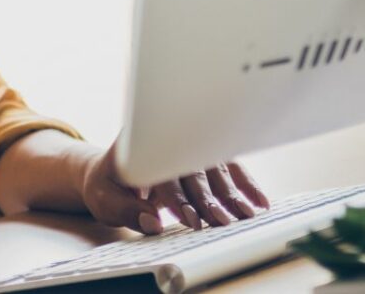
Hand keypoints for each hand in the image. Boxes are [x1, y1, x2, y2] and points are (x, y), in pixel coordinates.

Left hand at [76, 141, 268, 234]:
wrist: (110, 170)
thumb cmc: (107, 185)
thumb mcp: (105, 199)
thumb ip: (128, 210)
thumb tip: (152, 223)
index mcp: (139, 148)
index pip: (163, 172)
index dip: (177, 198)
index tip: (190, 220)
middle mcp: (168, 142)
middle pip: (193, 171)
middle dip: (210, 198)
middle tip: (223, 221)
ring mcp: (188, 148)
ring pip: (215, 169)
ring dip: (233, 193)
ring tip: (248, 215)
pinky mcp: (203, 156)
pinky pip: (228, 168)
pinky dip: (245, 184)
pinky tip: (260, 202)